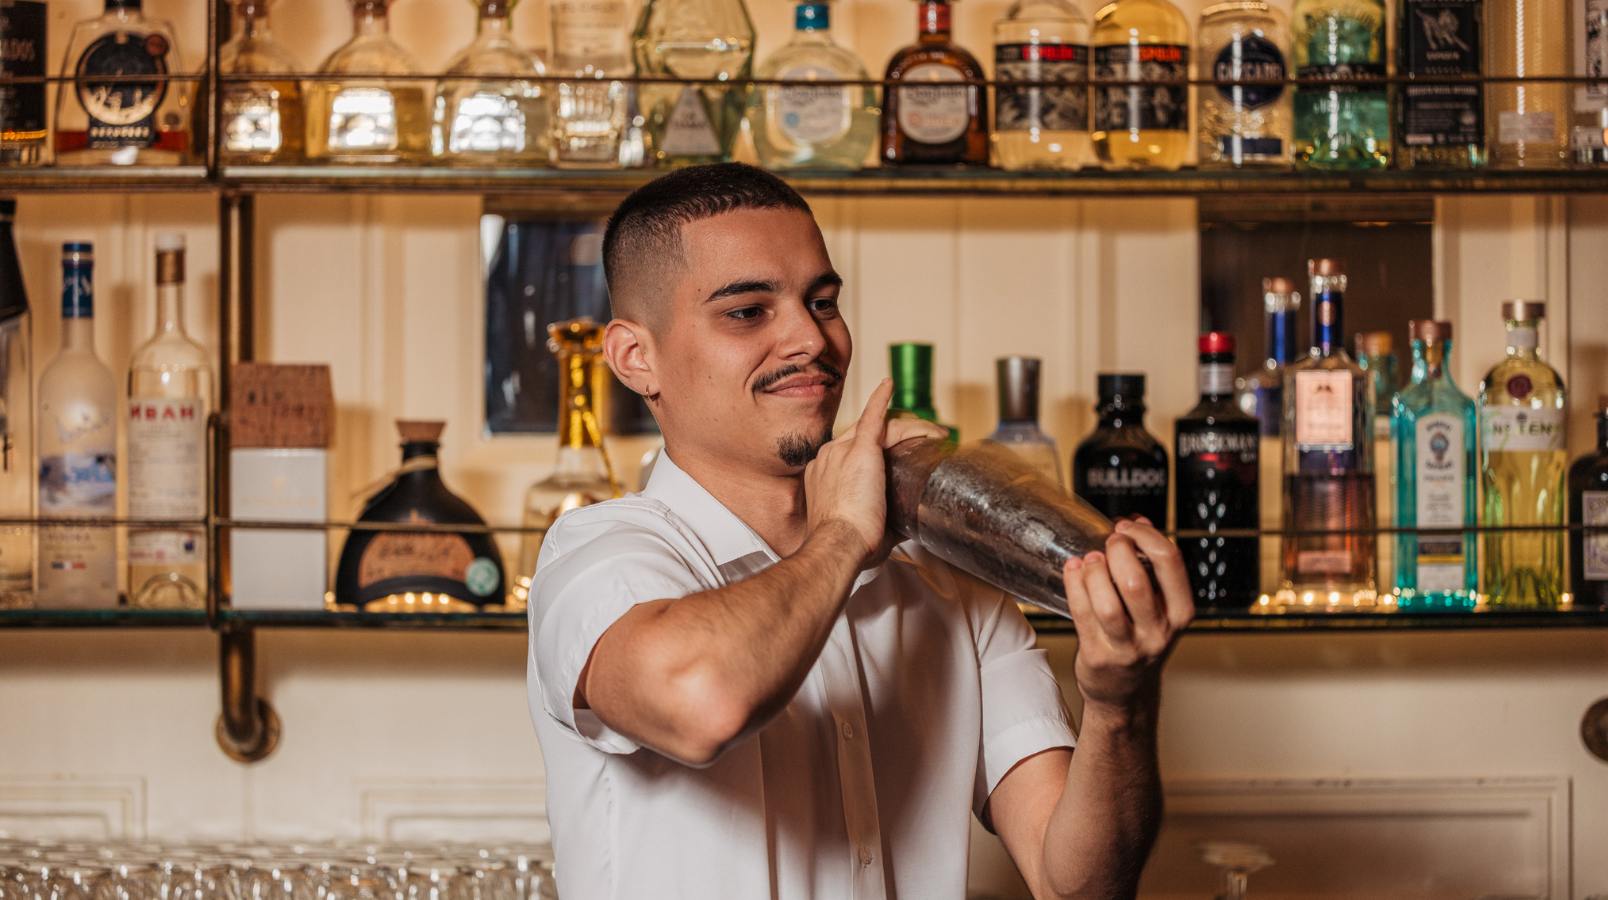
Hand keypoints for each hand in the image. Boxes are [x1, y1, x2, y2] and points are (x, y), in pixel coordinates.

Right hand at [804, 380, 946, 567]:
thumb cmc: (846, 545)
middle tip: (918, 446)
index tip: (886, 464)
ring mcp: (842, 451)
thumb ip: (883, 519)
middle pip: (862, 434)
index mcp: (824, 475)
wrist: (838, 544)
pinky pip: (873, 417)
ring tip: (929, 433)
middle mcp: (829, 456)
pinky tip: (890, 385)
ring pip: (877, 428)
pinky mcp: (861, 450)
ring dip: (905, 428)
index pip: (849, 452)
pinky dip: (881, 399)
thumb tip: (906, 524)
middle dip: (890, 437)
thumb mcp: (860, 529)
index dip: (872, 453)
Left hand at [1062, 517, 1194, 714]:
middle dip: (1117, 551)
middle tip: (1108, 542)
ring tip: (1089, 559)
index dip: (1145, 536)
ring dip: (1093, 572)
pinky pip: (1082, 614)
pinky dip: (1074, 584)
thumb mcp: (1159, 605)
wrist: (1126, 692)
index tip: (1127, 528)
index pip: (1170, 562)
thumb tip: (1138, 522)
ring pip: (1107, 602)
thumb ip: (1151, 564)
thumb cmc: (1141, 637)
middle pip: (1136, 581)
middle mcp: (1158, 632)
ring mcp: (1128, 647)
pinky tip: (1073, 569)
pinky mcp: (1098, 655)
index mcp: (1180, 612)